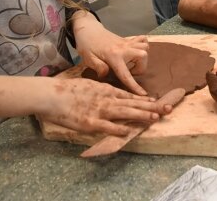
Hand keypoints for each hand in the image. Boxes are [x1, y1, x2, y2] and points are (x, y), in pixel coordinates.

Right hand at [36, 77, 169, 135]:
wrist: (50, 94)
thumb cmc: (65, 90)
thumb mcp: (87, 85)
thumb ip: (99, 90)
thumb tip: (109, 94)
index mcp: (104, 90)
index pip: (128, 95)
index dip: (142, 99)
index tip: (155, 100)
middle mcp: (105, 99)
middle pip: (132, 103)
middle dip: (150, 106)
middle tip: (166, 108)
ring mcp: (99, 110)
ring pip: (125, 112)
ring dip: (141, 115)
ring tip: (155, 117)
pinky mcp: (90, 122)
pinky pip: (108, 126)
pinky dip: (119, 128)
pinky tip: (130, 130)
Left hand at [73, 13, 148, 94]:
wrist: (88, 29)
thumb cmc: (86, 45)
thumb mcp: (88, 58)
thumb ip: (98, 67)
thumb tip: (106, 75)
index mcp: (113, 56)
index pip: (126, 74)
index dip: (134, 86)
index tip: (143, 94)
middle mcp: (123, 48)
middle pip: (143, 56)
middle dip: (141, 68)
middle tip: (130, 71)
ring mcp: (126, 42)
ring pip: (145, 47)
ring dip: (142, 58)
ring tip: (132, 63)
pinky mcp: (127, 40)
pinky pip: (142, 40)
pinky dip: (143, 46)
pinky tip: (135, 52)